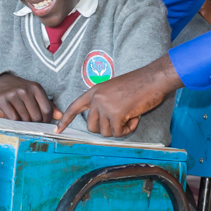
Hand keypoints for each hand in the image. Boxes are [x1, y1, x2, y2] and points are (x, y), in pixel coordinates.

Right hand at [0, 73, 55, 122]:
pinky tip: (15, 116)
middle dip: (35, 122)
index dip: (47, 120)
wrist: (1, 82)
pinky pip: (13, 118)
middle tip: (31, 121)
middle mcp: (25, 90)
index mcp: (36, 88)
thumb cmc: (22, 90)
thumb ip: (48, 105)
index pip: (47, 110)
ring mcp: (13, 95)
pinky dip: (15, 121)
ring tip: (23, 117)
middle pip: (36, 117)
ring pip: (24, 119)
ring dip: (25, 122)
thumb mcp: (36, 93)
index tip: (43, 122)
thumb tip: (60, 116)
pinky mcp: (2, 100)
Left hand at [57, 57, 179, 137]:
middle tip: (120, 122)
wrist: (153, 78)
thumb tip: (102, 124)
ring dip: (119, 129)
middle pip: (91, 126)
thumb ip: (104, 103)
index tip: (57, 130)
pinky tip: (135, 118)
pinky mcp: (116, 114)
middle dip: (105, 129)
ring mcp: (105, 106)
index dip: (66, 119)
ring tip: (130, 116)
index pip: (75, 106)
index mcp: (95, 91)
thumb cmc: (138, 84)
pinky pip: (118, 132)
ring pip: (105, 132)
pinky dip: (128, 129)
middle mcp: (97, 99)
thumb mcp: (114, 90)